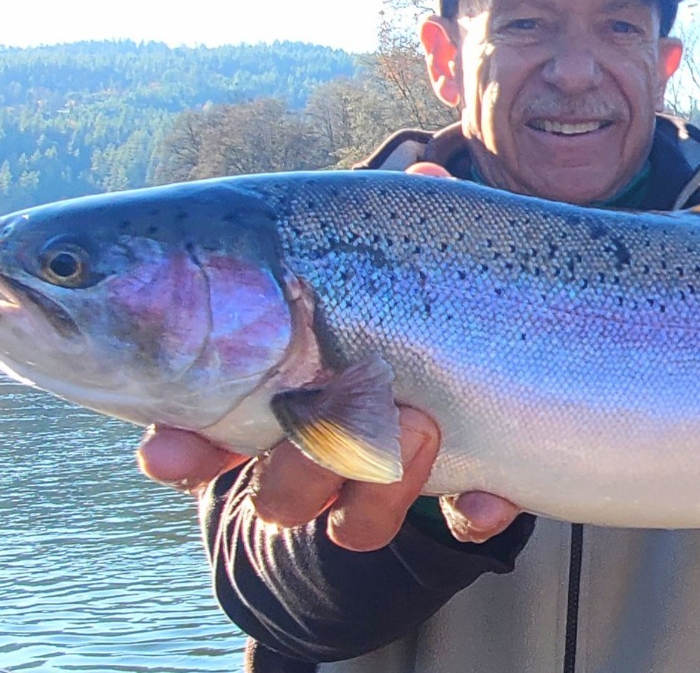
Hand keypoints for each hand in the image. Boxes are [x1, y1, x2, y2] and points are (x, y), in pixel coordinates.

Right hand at [136, 162, 521, 550]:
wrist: (523, 343)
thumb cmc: (421, 280)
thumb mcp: (394, 244)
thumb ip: (387, 219)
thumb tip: (420, 174)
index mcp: (282, 390)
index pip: (204, 436)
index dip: (182, 451)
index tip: (176, 447)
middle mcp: (327, 448)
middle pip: (278, 495)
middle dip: (302, 462)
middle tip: (344, 401)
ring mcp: (394, 479)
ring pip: (356, 522)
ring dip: (385, 479)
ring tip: (424, 422)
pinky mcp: (468, 495)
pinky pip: (462, 525)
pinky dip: (476, 509)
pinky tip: (494, 492)